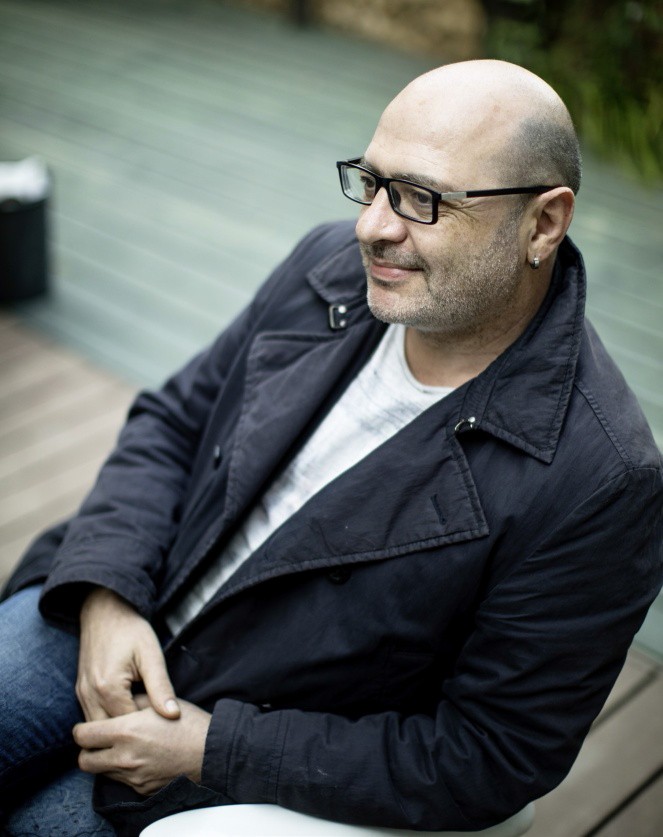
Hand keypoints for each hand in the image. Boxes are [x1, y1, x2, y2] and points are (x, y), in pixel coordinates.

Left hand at [74, 695, 211, 794]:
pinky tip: (137, 757)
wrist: (211, 751)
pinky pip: (121, 780)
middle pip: (84, 761)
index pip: (83, 736)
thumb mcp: (159, 703)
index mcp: (126, 731)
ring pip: (101, 772)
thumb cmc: (188, 723)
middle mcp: (124, 757)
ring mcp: (132, 776)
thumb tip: (120, 702)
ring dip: (104, 760)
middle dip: (87, 750)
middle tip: (98, 740)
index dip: (81, 730)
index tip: (87, 726)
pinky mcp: (141, 789)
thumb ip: (133, 701)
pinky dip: (122, 770)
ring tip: (120, 747)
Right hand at [77, 587, 179, 721]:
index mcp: (108, 689)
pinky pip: (92, 715)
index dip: (148, 727)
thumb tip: (173, 715)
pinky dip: (108, 718)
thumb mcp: (151, 655)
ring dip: (118, 727)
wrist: (105, 609)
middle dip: (131, 732)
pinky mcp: (81, 690)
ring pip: (98, 727)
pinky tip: (129, 708)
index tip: (164, 723)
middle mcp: (90, 695)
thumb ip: (161, 687)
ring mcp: (82, 693)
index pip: (128, 726)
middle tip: (153, 723)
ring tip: (142, 716)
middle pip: (109, 733)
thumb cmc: (131, 629)